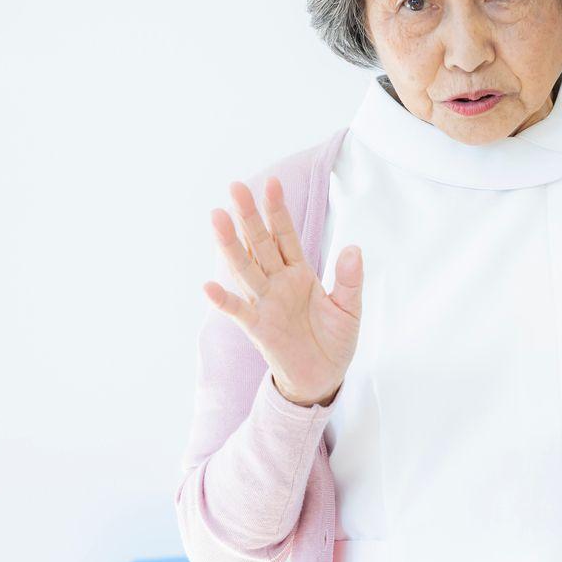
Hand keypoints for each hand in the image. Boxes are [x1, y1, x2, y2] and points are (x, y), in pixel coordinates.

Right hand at [204, 178, 362, 406]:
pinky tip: (209, 286)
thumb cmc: (335, 340)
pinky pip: (239, 311)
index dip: (278, 211)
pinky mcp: (258, 328)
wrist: (324, 377)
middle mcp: (277, 282)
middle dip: (249, 216)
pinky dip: (224, 300)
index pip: (285, 235)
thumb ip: (348, 280)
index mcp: (299, 272)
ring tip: (216, 219)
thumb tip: (352, 249)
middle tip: (236, 187)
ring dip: (230, 245)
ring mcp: (265, 303)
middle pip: (260, 244)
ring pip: (245, 269)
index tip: (273, 183)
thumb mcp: (349, 308)